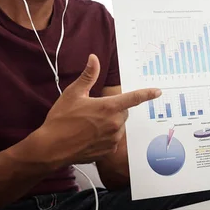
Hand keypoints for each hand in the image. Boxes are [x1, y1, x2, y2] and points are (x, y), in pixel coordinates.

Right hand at [40, 54, 160, 165]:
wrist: (52, 148)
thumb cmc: (61, 120)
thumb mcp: (73, 93)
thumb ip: (88, 75)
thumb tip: (94, 58)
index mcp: (108, 107)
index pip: (134, 98)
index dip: (147, 94)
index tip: (157, 92)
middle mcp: (114, 123)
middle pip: (123, 112)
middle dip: (113, 109)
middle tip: (94, 110)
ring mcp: (112, 139)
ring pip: (118, 126)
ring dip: (110, 123)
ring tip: (89, 125)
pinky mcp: (108, 151)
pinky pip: (113, 140)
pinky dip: (105, 136)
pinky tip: (89, 136)